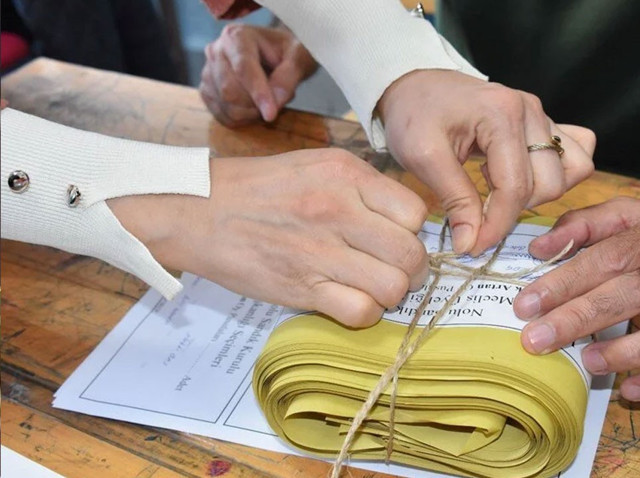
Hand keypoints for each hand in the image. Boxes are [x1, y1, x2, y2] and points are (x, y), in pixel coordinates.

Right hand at [108, 149, 427, 326]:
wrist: (198, 210)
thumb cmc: (259, 188)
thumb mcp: (318, 165)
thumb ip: (364, 187)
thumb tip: (406, 219)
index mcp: (347, 175)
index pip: (416, 213)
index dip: (414, 232)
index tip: (401, 239)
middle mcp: (339, 210)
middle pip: (411, 254)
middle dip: (413, 270)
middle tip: (396, 271)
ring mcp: (321, 252)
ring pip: (393, 287)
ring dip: (390, 294)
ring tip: (372, 287)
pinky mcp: (302, 288)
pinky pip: (361, 312)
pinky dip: (364, 313)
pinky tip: (349, 301)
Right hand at [200, 23, 317, 125]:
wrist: (275, 54)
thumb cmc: (287, 53)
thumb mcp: (298, 58)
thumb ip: (287, 79)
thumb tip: (274, 103)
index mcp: (236, 36)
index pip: (243, 68)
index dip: (258, 93)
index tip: (271, 114)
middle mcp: (216, 51)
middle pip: (229, 91)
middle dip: (256, 105)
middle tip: (277, 101)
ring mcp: (208, 72)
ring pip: (226, 106)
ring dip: (252, 113)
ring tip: (267, 100)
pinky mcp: (207, 91)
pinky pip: (222, 116)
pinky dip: (243, 119)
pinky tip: (255, 108)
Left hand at [377, 70, 594, 254]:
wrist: (415, 83)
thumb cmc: (414, 114)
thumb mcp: (423, 157)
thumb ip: (454, 200)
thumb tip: (471, 244)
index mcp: (503, 114)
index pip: (516, 187)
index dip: (497, 225)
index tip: (473, 246)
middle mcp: (531, 111)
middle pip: (550, 183)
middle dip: (515, 210)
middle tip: (479, 215)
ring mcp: (542, 115)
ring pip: (574, 169)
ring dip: (542, 194)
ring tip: (500, 193)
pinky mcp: (545, 123)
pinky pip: (576, 152)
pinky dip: (558, 174)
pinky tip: (521, 178)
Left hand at [513, 197, 639, 401]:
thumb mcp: (632, 212)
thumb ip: (582, 225)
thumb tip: (538, 250)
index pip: (610, 257)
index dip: (566, 281)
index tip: (526, 304)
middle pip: (633, 294)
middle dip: (579, 319)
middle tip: (536, 339)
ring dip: (628, 353)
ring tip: (586, 361)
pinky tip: (631, 391)